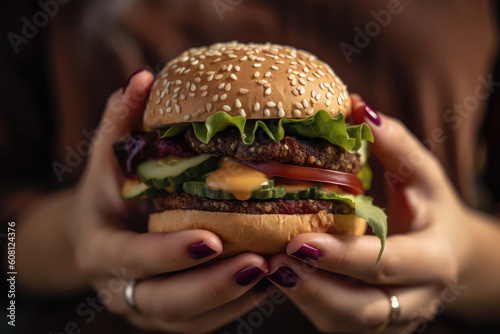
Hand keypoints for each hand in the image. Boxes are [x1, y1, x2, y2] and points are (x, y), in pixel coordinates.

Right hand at [68, 70, 268, 332]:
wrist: (98, 233)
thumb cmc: (107, 191)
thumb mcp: (106, 159)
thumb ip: (120, 123)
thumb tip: (143, 79)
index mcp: (101, 249)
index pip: (133, 258)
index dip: (170, 253)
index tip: (214, 238)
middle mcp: (119, 288)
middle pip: (165, 302)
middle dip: (214, 287)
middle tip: (261, 264)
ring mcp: (144, 309)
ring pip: (189, 320)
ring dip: (233, 300)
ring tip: (275, 273)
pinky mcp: (168, 317)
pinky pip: (203, 324)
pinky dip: (236, 307)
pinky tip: (268, 283)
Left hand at [264, 95, 470, 332]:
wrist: (451, 254)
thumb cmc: (431, 208)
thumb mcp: (422, 173)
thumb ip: (394, 143)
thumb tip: (356, 106)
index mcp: (433, 259)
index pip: (387, 263)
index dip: (343, 255)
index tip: (298, 240)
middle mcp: (416, 298)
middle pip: (363, 307)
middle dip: (315, 287)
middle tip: (272, 259)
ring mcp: (394, 319)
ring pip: (344, 322)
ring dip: (303, 298)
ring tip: (267, 267)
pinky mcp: (374, 325)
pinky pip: (335, 323)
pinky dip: (306, 302)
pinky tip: (280, 276)